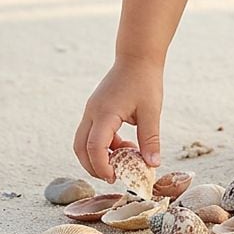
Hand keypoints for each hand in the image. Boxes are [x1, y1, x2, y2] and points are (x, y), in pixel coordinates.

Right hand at [73, 57, 163, 181]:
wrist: (138, 56)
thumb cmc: (145, 80)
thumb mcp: (151, 111)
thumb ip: (150, 139)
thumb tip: (152, 165)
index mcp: (105, 113)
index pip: (94, 147)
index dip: (102, 167)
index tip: (116, 177)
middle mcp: (92, 112)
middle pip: (80, 148)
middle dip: (94, 167)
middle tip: (114, 176)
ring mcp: (91, 109)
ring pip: (83, 142)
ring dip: (99, 156)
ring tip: (125, 159)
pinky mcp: (95, 108)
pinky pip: (92, 133)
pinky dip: (104, 145)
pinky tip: (126, 145)